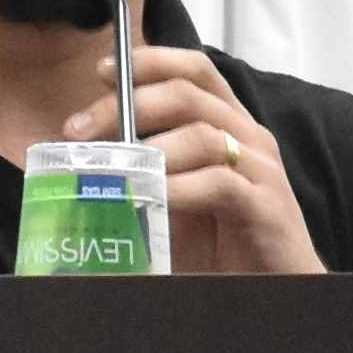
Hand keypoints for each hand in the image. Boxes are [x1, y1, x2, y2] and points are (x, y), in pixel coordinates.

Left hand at [69, 43, 320, 275]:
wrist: (274, 290)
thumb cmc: (221, 245)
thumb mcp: (175, 197)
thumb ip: (146, 169)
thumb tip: (86, 155)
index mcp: (230, 125)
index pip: (195, 70)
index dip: (149, 62)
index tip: (102, 72)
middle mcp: (249, 138)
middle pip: (187, 94)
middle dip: (126, 106)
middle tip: (79, 131)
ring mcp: (261, 171)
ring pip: (201, 135)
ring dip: (145, 150)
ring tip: (108, 169)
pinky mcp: (265, 207)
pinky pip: (218, 184)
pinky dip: (176, 189)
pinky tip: (147, 199)